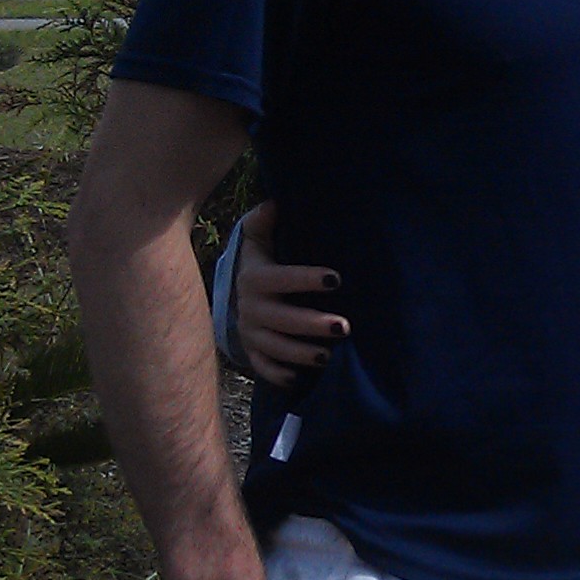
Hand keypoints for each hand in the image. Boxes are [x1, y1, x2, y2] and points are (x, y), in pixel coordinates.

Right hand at [231, 200, 346, 384]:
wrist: (234, 295)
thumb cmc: (260, 263)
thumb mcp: (257, 240)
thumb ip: (263, 222)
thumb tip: (274, 202)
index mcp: (254, 278)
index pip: (279, 279)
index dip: (305, 279)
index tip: (336, 278)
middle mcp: (250, 308)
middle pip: (280, 319)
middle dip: (311, 324)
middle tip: (344, 326)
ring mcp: (251, 333)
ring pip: (275, 347)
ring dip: (301, 353)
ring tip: (329, 356)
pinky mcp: (253, 353)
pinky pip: (264, 368)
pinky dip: (280, 374)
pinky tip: (300, 377)